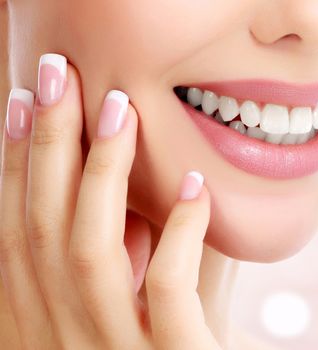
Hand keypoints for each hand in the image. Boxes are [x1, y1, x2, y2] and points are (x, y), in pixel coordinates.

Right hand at [0, 53, 221, 348]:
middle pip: (42, 231)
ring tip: (120, 108)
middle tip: (57, 74)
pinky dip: (177, 233)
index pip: (19, 235)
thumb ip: (139, 259)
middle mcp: (63, 341)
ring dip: (102, 174)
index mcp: (43, 329)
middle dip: (48, 147)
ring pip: (89, 252)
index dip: (15, 165)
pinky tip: (195, 188)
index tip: (22, 101)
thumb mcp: (146, 311)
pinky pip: (164, 290)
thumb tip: (150, 187)